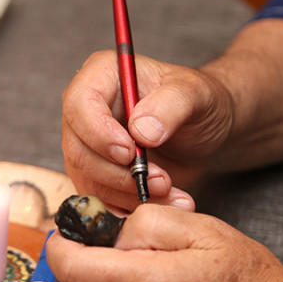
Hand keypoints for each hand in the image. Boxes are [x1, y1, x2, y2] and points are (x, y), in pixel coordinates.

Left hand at [46, 204, 282, 281]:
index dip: (63, 240)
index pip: (69, 263)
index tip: (73, 228)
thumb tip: (110, 227)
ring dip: (122, 280)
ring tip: (168, 279)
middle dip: (106, 255)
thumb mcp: (204, 231)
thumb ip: (147, 221)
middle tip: (150, 252)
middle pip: (86, 277)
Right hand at [61, 50, 232, 209]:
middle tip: (162, 180)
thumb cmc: (200, 102)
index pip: (79, 104)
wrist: (205, 131)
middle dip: (118, 172)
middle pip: (77, 147)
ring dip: (127, 193)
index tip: (131, 152)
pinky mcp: (95, 171)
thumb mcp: (196, 94)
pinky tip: (161, 203)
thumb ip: (171, 105)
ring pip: (86, 177)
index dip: (99, 132)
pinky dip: (128, 206)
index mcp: (102, 75)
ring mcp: (87, 142)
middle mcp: (86, 108)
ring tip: (170, 193)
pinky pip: (99, 196)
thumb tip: (141, 131)